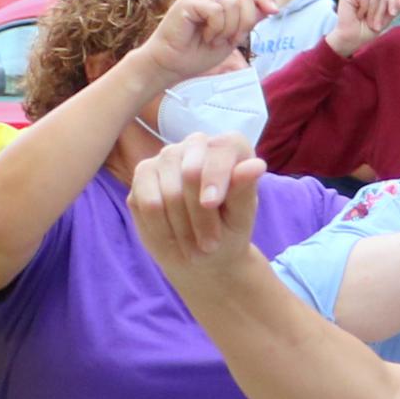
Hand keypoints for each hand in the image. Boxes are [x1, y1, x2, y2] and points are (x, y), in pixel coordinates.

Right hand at [128, 133, 269, 275]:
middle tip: (210, 245)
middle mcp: (197, 145)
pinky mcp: (143, 176)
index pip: (221, 151)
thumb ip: (244, 189)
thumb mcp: (241, 214)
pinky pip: (145, 202)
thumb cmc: (230, 228)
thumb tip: (256, 165)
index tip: (212, 204)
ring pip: (168, 191)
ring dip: (181, 227)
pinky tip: (173, 240)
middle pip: (191, 172)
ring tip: (195, 249)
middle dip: (200, 215)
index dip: (215, 177)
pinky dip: (161, 227)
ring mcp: (166, 157)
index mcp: (230, 147)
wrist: (202, 253)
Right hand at [139, 0, 273, 86]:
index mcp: (220, 3)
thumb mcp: (231, 38)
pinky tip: (206, 37)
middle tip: (233, 39)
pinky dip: (217, 27)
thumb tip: (270, 8)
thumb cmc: (196, 54)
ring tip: (214, 39)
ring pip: (231, 3)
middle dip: (246, 20)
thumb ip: (247, 22)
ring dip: (229, 28)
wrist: (170, 66)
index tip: (274, 11)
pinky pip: (215, 10)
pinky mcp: (187, 3)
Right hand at [324, 0, 399, 59]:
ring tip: (366, 21)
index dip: (393, 3)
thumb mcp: (385, 20)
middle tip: (374, 24)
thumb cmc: (366, 32)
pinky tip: (357, 16)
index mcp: (374, 0)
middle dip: (382, 12)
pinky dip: (364, 9)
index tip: (393, 14)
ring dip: (373, 13)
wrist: (352, 40)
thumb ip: (395, 8)